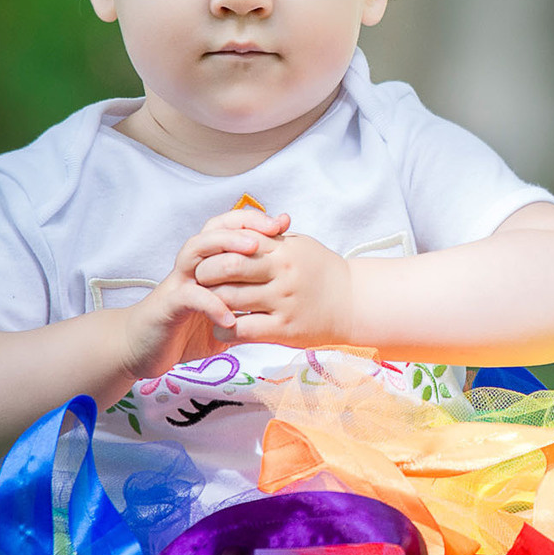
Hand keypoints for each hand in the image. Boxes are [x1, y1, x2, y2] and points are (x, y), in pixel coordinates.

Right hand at [109, 206, 287, 380]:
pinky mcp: (168, 307)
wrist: (143, 348)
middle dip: (244, 224)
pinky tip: (231, 317)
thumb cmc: (185, 329)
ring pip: (196, 251)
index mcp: (206, 265)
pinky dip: (212, 305)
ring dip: (225, 246)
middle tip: (273, 229)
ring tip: (253, 251)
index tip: (283, 222)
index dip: (254, 221)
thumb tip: (283, 300)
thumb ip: (246, 304)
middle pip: (213, 230)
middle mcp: (191, 268)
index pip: (228, 229)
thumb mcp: (224, 315)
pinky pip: (190, 298)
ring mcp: (178, 284)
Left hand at [189, 215, 357, 348]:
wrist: (354, 303)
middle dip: (205, 275)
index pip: (236, 242)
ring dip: (211, 303)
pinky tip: (222, 327)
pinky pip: (242, 329)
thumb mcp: (298, 245)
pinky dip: (224, 329)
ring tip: (207, 305)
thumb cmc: (322, 272)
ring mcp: (284, 301)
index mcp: (283, 248)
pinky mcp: (285, 329)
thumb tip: (237, 225)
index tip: (205, 259)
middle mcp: (283, 272)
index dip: (214, 250)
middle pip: (228, 268)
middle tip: (198, 283)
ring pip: (230, 300)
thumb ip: (268, 236)